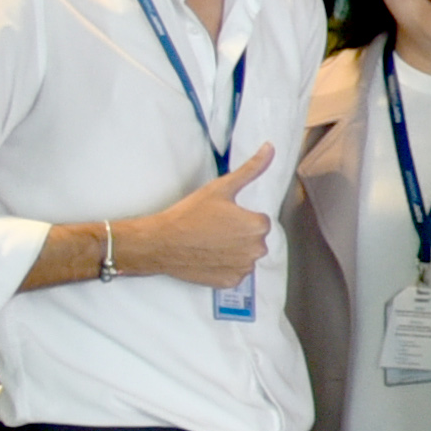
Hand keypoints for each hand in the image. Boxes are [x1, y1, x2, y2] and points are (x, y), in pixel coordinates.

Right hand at [116, 141, 281, 290]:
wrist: (160, 242)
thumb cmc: (189, 214)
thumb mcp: (221, 188)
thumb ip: (251, 169)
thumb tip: (270, 148)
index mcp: (259, 225)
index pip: (258, 220)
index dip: (239, 217)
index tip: (220, 217)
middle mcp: (257, 249)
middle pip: (254, 239)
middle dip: (238, 234)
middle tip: (213, 229)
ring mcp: (244, 268)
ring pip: (246, 255)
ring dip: (233, 250)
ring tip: (209, 242)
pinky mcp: (231, 282)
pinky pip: (235, 273)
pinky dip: (225, 266)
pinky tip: (208, 257)